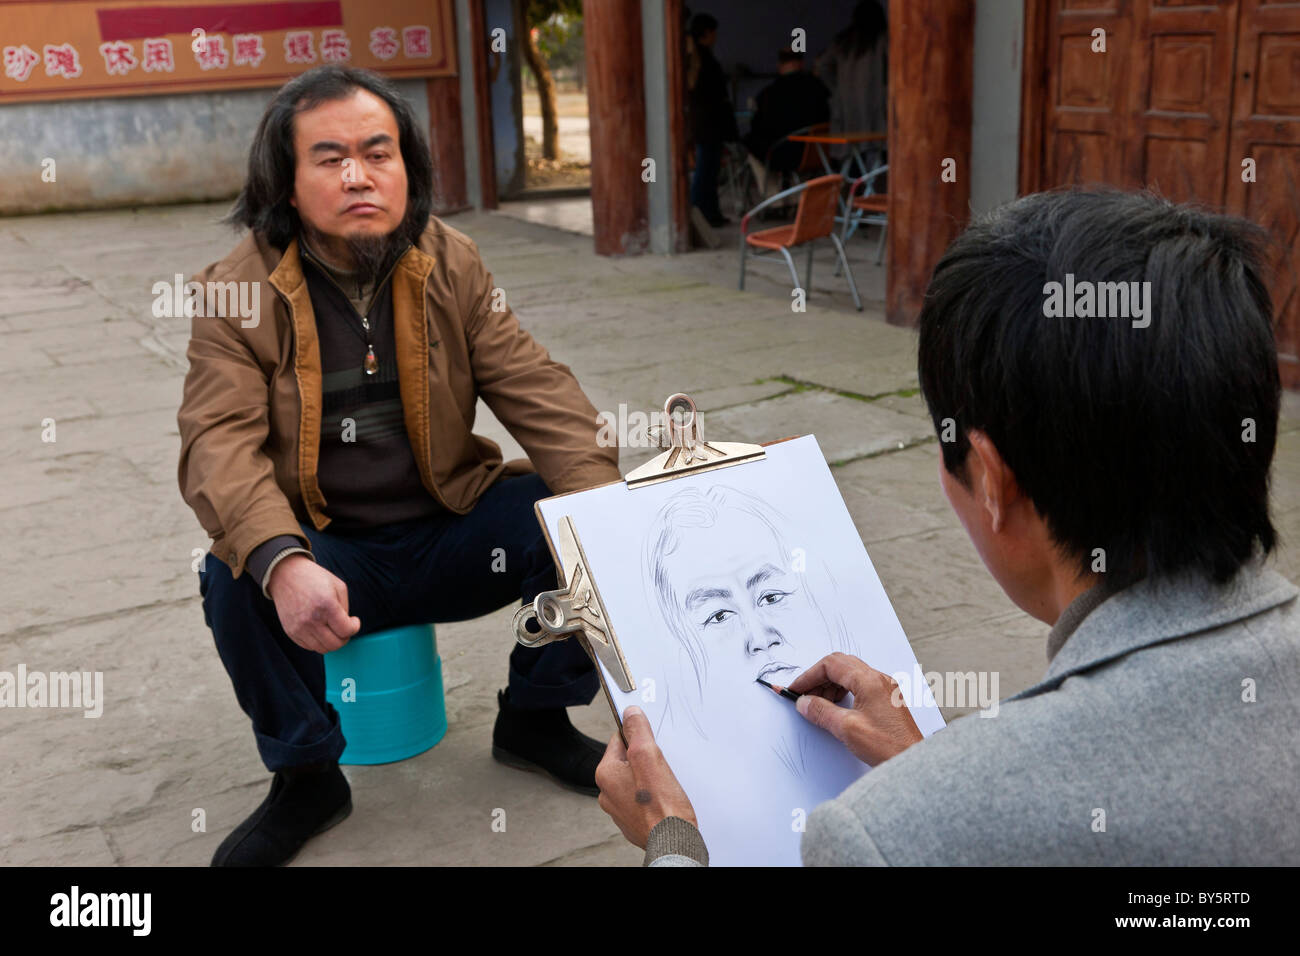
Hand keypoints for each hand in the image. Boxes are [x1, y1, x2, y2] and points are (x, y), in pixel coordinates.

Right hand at [267, 554, 359, 653]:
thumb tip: (347, 626)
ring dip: (331, 641)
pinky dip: (318, 642)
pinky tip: (320, 629)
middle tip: (344, 628)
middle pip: (336, 644)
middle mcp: (312, 619)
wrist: (286, 575)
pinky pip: (309, 647)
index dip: (354, 627)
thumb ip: (346, 608)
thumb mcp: (338, 586)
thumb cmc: (314, 579)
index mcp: (326, 605)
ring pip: (323, 649)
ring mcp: (299, 628)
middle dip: (345, 637)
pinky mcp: (291, 632)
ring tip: (332, 628)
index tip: (353, 621)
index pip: (346, 631)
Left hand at [595, 706, 697, 848]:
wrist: (673, 842)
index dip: (639, 739)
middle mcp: (607, 793)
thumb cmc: (662, 806)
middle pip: (628, 760)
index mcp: (606, 774)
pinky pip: (641, 799)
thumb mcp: (649, 757)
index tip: (652, 744)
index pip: (619, 740)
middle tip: (661, 768)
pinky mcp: (633, 820)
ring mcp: (619, 809)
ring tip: (664, 786)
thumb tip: (629, 713)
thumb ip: (638, 732)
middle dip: (646, 760)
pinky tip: (663, 800)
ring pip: (636, 781)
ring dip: (650, 779)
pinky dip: (652, 797)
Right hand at [787, 652, 923, 765]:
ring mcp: (884, 688)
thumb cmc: (888, 746)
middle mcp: (878, 679)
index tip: (796, 689)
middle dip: (818, 678)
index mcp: (869, 681)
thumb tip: (804, 703)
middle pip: (840, 665)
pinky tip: (835, 707)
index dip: (809, 675)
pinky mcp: (885, 699)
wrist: (912, 761)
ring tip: (818, 704)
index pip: (831, 664)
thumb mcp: (846, 729)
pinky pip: (859, 685)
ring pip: (849, 674)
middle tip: (804, 696)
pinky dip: (843, 691)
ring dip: (830, 685)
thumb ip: (821, 711)